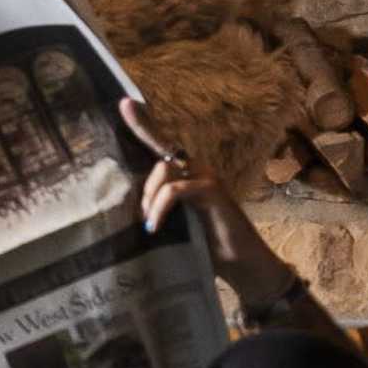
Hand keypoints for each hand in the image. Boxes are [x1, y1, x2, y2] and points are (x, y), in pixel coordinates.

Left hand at [118, 93, 219, 238]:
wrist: (242, 264)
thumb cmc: (208, 247)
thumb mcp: (177, 226)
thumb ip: (159, 211)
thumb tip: (127, 211)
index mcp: (187, 174)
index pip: (161, 144)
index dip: (143, 123)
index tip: (125, 103)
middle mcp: (197, 169)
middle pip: (159, 154)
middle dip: (144, 186)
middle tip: (143, 217)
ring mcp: (206, 176)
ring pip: (164, 171)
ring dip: (151, 198)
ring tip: (151, 225)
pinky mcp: (212, 190)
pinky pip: (174, 189)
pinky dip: (160, 207)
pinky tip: (154, 226)